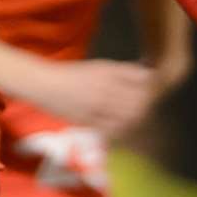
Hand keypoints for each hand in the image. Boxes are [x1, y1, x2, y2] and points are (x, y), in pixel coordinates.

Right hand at [23, 59, 160, 138]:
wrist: (45, 84)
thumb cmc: (74, 75)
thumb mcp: (100, 66)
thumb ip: (124, 71)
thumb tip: (147, 75)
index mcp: (110, 72)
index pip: (143, 80)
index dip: (151, 87)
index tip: (150, 91)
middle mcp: (106, 88)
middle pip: (140, 100)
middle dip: (146, 105)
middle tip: (144, 108)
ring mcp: (98, 105)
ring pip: (130, 116)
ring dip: (136, 119)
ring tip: (133, 119)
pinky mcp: (89, 120)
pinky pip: (113, 129)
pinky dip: (121, 129)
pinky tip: (119, 127)